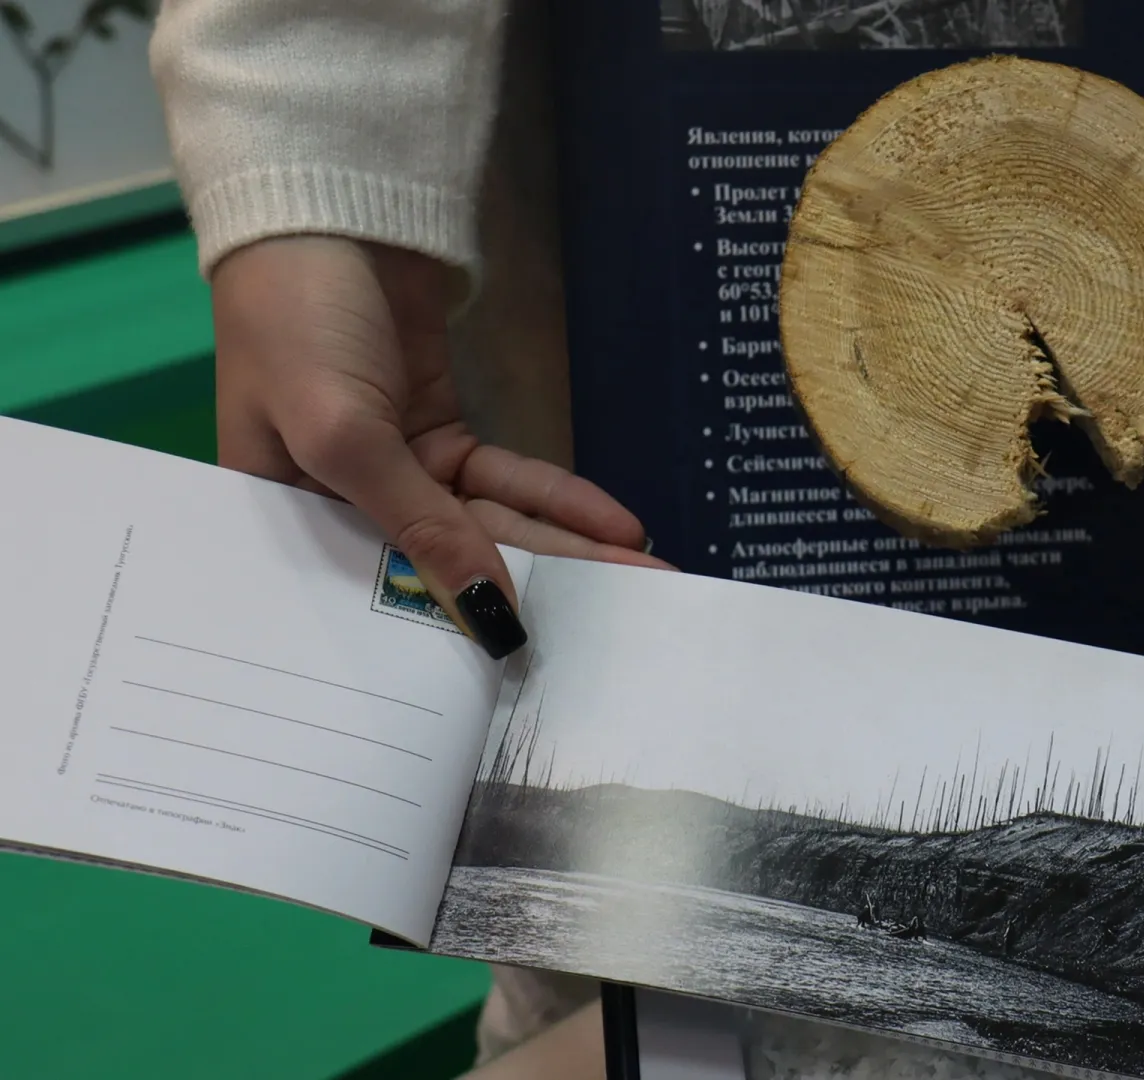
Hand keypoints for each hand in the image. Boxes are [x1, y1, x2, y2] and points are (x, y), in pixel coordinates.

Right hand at [211, 236, 671, 657]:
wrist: (333, 208)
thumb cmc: (295, 321)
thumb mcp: (342, 432)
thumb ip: (418, 523)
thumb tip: (491, 607)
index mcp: (282, 526)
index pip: (370, 603)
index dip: (444, 641)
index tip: (524, 677)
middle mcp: (340, 510)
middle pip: (452, 568)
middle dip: (542, 595)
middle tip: (626, 628)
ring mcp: (398, 471)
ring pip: (494, 527)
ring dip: (569, 549)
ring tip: (644, 582)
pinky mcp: (442, 432)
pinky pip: (510, 479)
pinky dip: (562, 499)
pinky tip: (619, 527)